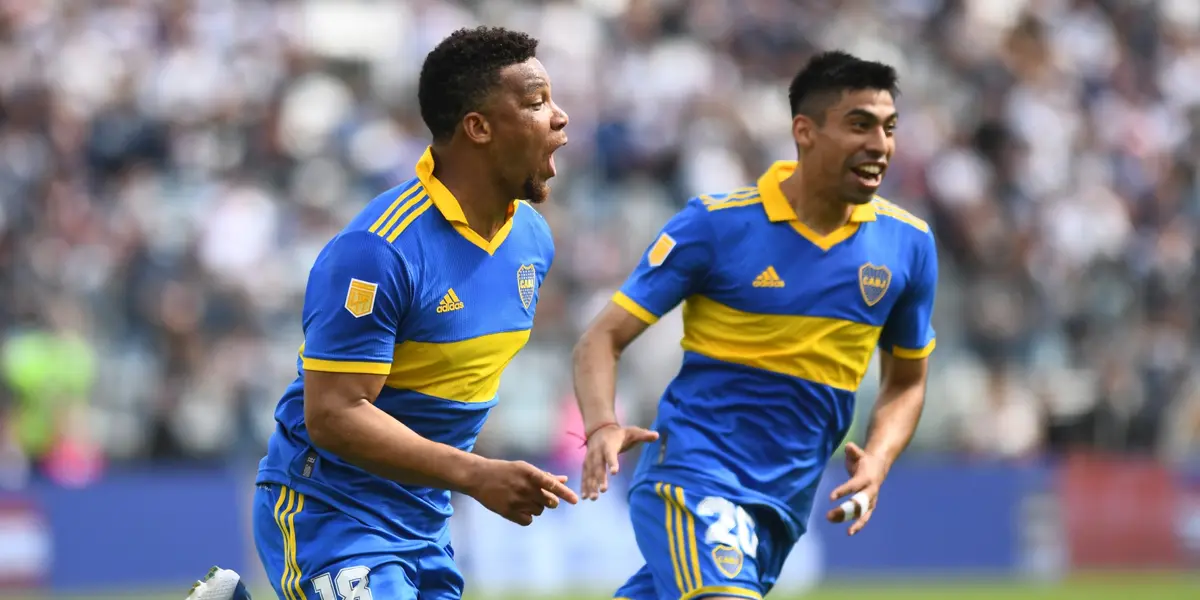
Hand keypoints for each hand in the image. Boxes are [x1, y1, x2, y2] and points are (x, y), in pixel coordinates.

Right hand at [464, 459, 578, 525]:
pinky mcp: (508, 512)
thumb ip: (545, 476)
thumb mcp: (524, 469)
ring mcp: (516, 500)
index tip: (575, 501)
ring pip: (540, 511)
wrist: (478, 477)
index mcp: (529, 473)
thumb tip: (564, 480)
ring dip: (536, 507)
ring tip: (523, 499)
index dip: (565, 493)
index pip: (552, 485)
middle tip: (540, 497)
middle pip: (550, 502)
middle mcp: (524, 487)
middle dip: (550, 501)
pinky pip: (529, 520)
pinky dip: (527, 517)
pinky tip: (518, 508)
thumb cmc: (505, 471)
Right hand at [581, 424, 657, 499]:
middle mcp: (597, 452)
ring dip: (590, 485)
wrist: (599, 430)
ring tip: (593, 498)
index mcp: (608, 444)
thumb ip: (643, 435)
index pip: (610, 454)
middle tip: (603, 490)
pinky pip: (584, 475)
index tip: (615, 472)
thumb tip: (656, 435)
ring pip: (589, 472)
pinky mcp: (586, 464)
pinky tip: (584, 497)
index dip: (612, 462)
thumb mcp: (632, 431)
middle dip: (600, 478)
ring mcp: (590, 458)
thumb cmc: (619, 434)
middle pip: (598, 466)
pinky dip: (584, 486)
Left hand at [825, 442, 887, 535]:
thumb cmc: (863, 459)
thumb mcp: (858, 453)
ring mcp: (871, 499)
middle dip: (845, 511)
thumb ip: (853, 451)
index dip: (843, 491)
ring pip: (862, 513)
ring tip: (833, 522)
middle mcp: (871, 490)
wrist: (879, 466)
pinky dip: (858, 525)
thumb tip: (849, 447)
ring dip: (848, 519)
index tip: (830, 498)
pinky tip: (849, 532)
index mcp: (867, 478)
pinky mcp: (870, 505)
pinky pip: (865, 517)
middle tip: (829, 516)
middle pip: (858, 503)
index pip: (854, 486)